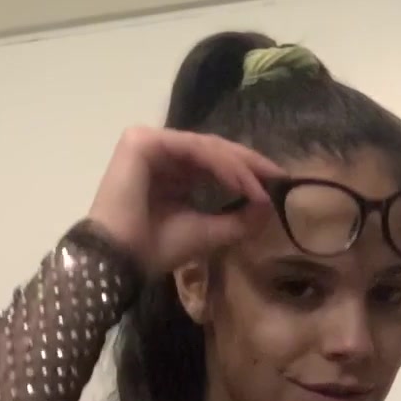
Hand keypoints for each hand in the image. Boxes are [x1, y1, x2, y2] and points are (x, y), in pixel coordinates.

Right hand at [87, 128, 278, 277]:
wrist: (121, 259)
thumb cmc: (156, 249)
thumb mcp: (208, 232)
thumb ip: (238, 220)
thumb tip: (270, 207)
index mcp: (172, 172)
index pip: (215, 162)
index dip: (247, 171)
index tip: (278, 184)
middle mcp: (161, 153)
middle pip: (213, 149)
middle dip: (249, 163)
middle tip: (278, 176)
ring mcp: (150, 143)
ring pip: (206, 147)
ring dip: (238, 166)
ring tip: (260, 186)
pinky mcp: (142, 141)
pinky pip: (192, 148)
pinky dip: (219, 164)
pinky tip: (240, 181)